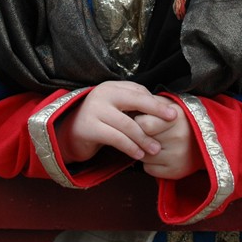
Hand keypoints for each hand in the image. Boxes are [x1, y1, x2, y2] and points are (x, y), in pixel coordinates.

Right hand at [55, 81, 177, 162]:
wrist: (69, 134)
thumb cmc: (100, 122)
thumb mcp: (116, 110)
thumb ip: (134, 106)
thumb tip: (163, 108)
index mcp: (111, 87)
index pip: (138, 91)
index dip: (156, 102)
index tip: (172, 113)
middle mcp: (102, 94)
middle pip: (135, 100)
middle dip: (156, 111)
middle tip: (172, 121)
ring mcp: (94, 110)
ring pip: (127, 124)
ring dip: (144, 138)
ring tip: (155, 149)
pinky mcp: (88, 128)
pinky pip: (115, 138)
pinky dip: (130, 147)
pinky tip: (138, 154)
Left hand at [134, 104, 202, 179]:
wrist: (205, 140)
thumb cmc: (181, 120)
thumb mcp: (169, 105)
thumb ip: (150, 103)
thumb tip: (128, 107)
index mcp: (176, 118)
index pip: (143, 124)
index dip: (139, 122)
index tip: (141, 120)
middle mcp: (178, 137)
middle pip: (141, 141)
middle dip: (139, 137)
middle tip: (147, 134)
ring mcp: (177, 156)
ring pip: (142, 156)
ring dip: (143, 151)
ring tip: (155, 144)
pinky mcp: (175, 172)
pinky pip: (148, 169)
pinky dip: (150, 164)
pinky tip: (160, 156)